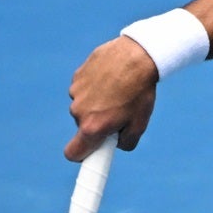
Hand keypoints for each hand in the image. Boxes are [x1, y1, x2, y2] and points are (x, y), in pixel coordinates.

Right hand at [65, 37, 157, 159]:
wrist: (137, 55)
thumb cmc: (140, 91)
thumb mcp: (140, 123)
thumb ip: (126, 142)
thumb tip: (118, 145)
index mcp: (92, 127)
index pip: (73, 153)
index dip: (81, 156)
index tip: (90, 155)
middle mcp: (78, 111)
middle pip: (83, 127)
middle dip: (97, 124)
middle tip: (119, 112)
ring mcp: (76, 93)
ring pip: (84, 106)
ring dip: (97, 104)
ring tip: (119, 91)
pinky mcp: (77, 76)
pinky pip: (84, 89)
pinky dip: (95, 87)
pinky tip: (111, 78)